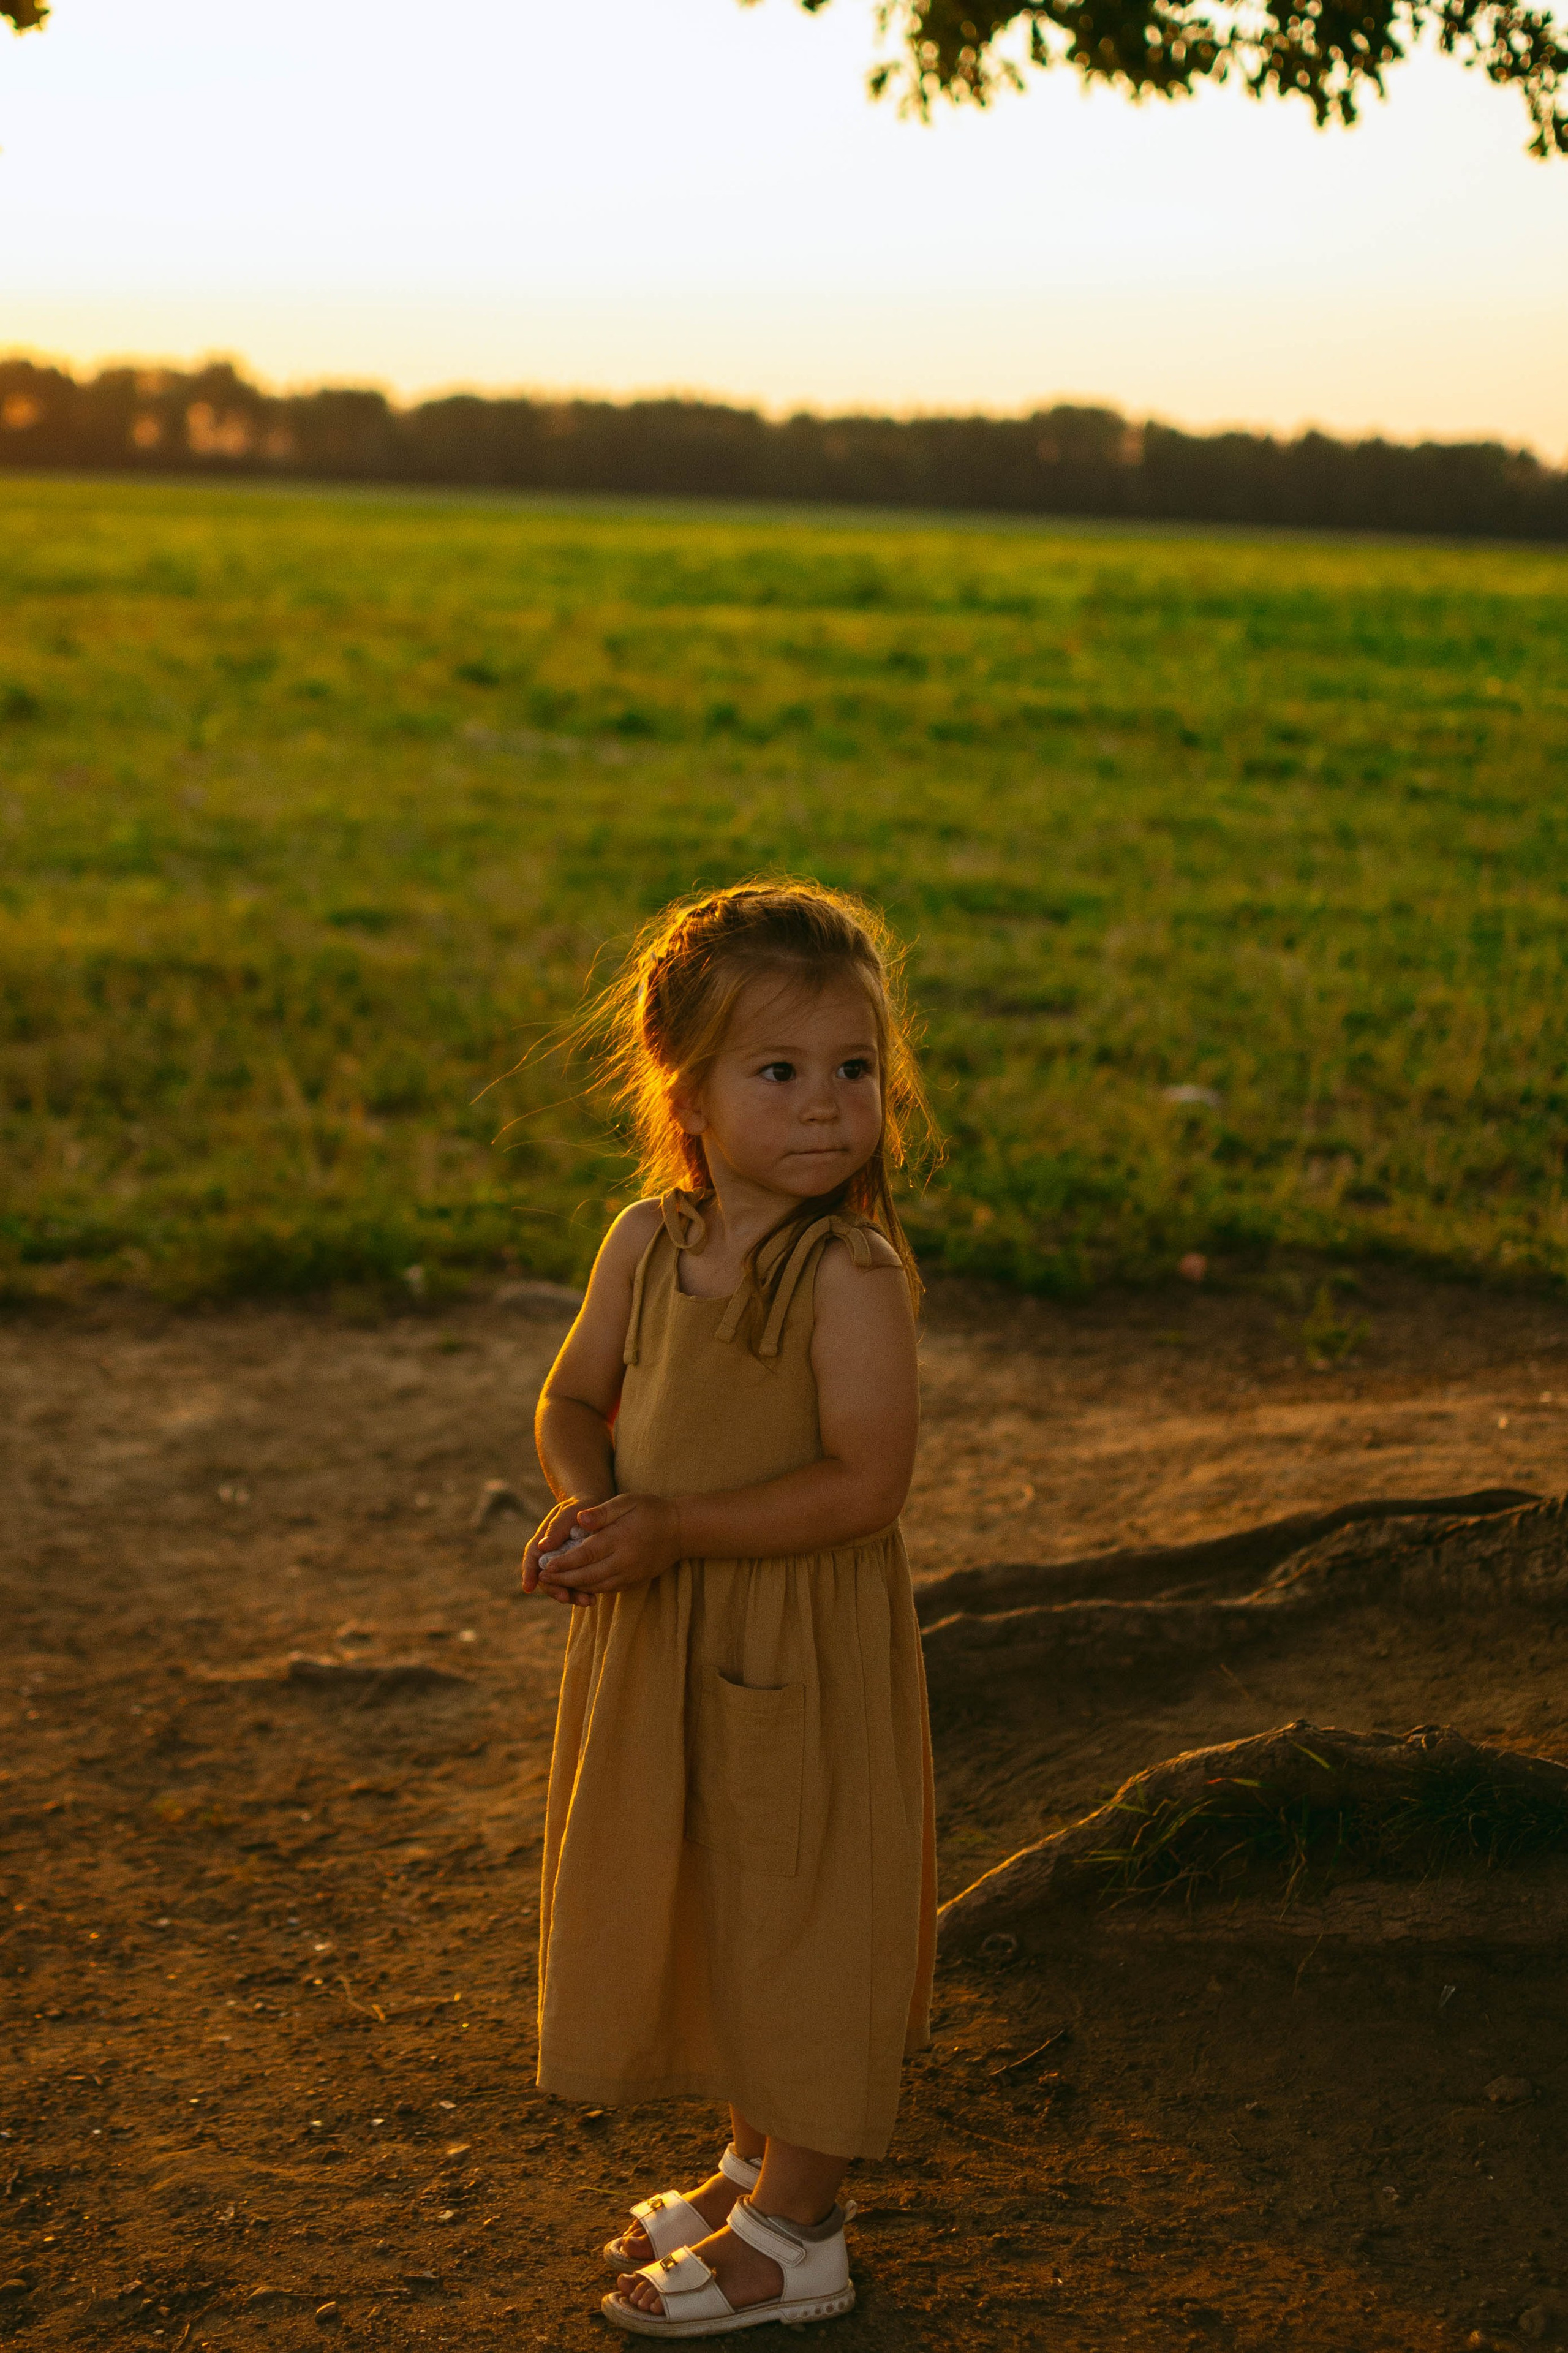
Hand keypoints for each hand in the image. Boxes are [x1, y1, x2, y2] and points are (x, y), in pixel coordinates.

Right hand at [522, 1494, 603, 1605]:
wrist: (596, 1509)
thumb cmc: (579, 1507)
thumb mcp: (569, 1513)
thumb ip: (556, 1528)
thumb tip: (543, 1546)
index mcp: (543, 1541)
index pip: (532, 1558)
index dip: (529, 1573)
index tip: (528, 1587)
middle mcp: (550, 1556)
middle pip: (546, 1577)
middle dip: (555, 1590)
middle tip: (566, 1598)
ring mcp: (563, 1565)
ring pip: (561, 1584)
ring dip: (571, 1595)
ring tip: (587, 1602)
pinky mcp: (576, 1570)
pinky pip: (575, 1584)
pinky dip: (582, 1592)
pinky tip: (594, 1598)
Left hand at [536, 1492, 682, 1599]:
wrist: (681, 1530)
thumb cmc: (651, 1510)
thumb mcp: (627, 1501)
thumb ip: (602, 1512)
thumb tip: (579, 1519)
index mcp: (619, 1539)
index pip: (585, 1555)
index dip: (563, 1562)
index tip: (545, 1565)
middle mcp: (624, 1560)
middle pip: (587, 1575)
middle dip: (563, 1579)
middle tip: (543, 1578)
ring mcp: (631, 1574)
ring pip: (597, 1586)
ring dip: (574, 1587)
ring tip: (555, 1584)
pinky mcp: (635, 1581)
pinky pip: (608, 1589)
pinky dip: (591, 1589)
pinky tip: (578, 1586)